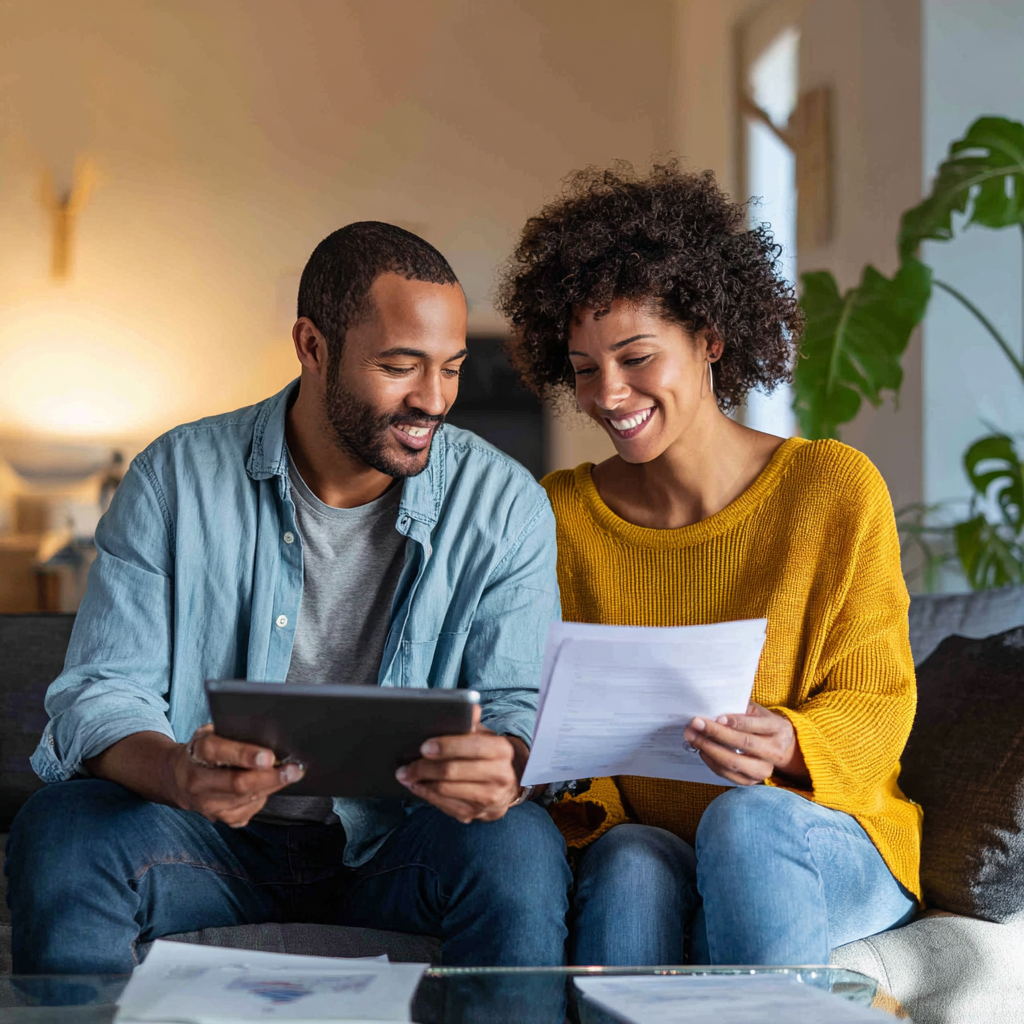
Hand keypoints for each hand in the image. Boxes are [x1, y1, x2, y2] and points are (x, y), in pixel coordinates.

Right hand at [161, 724, 305, 827]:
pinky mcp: (217, 818)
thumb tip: (269, 733)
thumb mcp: (212, 732)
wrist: (177, 778)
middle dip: (270, 777)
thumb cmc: (204, 750)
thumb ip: (233, 733)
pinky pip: (248, 811)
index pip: (218, 752)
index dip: (245, 755)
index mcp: (197, 752)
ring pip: (247, 799)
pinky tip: (272, 786)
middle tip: (293, 769)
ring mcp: (206, 804)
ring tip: (291, 774)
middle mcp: (198, 782)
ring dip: (273, 787)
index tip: (269, 757)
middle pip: (238, 783)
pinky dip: (264, 797)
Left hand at [394, 705, 523, 823]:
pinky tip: (417, 786)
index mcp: (501, 750)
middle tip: (404, 766)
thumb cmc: (489, 755)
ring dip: (420, 783)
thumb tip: (470, 708)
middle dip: (424, 768)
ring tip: (406, 775)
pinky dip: (426, 795)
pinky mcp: (476, 814)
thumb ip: (472, 723)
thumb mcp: (485, 735)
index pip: (472, 746)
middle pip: (453, 771)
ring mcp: (488, 798)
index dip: (446, 746)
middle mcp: (499, 776)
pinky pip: (444, 806)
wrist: (509, 785)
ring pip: (445, 790)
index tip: (424, 747)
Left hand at [683, 702, 809, 787]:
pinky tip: (701, 750)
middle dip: (716, 733)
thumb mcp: (757, 711)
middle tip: (695, 724)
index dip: (735, 721)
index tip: (717, 717)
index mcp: (777, 728)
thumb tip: (713, 705)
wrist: (781, 747)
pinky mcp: (752, 781)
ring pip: (734, 762)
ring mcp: (764, 769)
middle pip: (744, 743)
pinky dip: (712, 762)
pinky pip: (729, 775)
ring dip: (709, 749)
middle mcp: (774, 751)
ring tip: (693, 737)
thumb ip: (740, 708)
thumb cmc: (762, 723)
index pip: (755, 725)